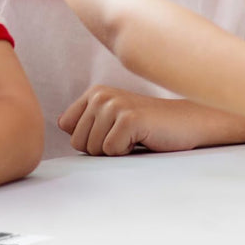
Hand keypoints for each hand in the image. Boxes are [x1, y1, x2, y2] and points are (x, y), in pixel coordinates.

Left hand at [59, 86, 204, 154]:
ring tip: (135, 135)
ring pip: (93, 149)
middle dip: (100, 148)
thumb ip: (86, 121)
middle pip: (78, 142)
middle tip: (126, 136)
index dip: (88, 139)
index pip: (66, 128)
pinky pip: (111, 151)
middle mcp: (101, 95)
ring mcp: (114, 105)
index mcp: (95, 92)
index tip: (112, 132)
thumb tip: (57, 124)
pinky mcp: (128, 119)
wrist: (186, 123)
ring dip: (115, 150)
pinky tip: (143, 137)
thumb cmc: (148, 127)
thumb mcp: (112, 120)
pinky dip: (127, 152)